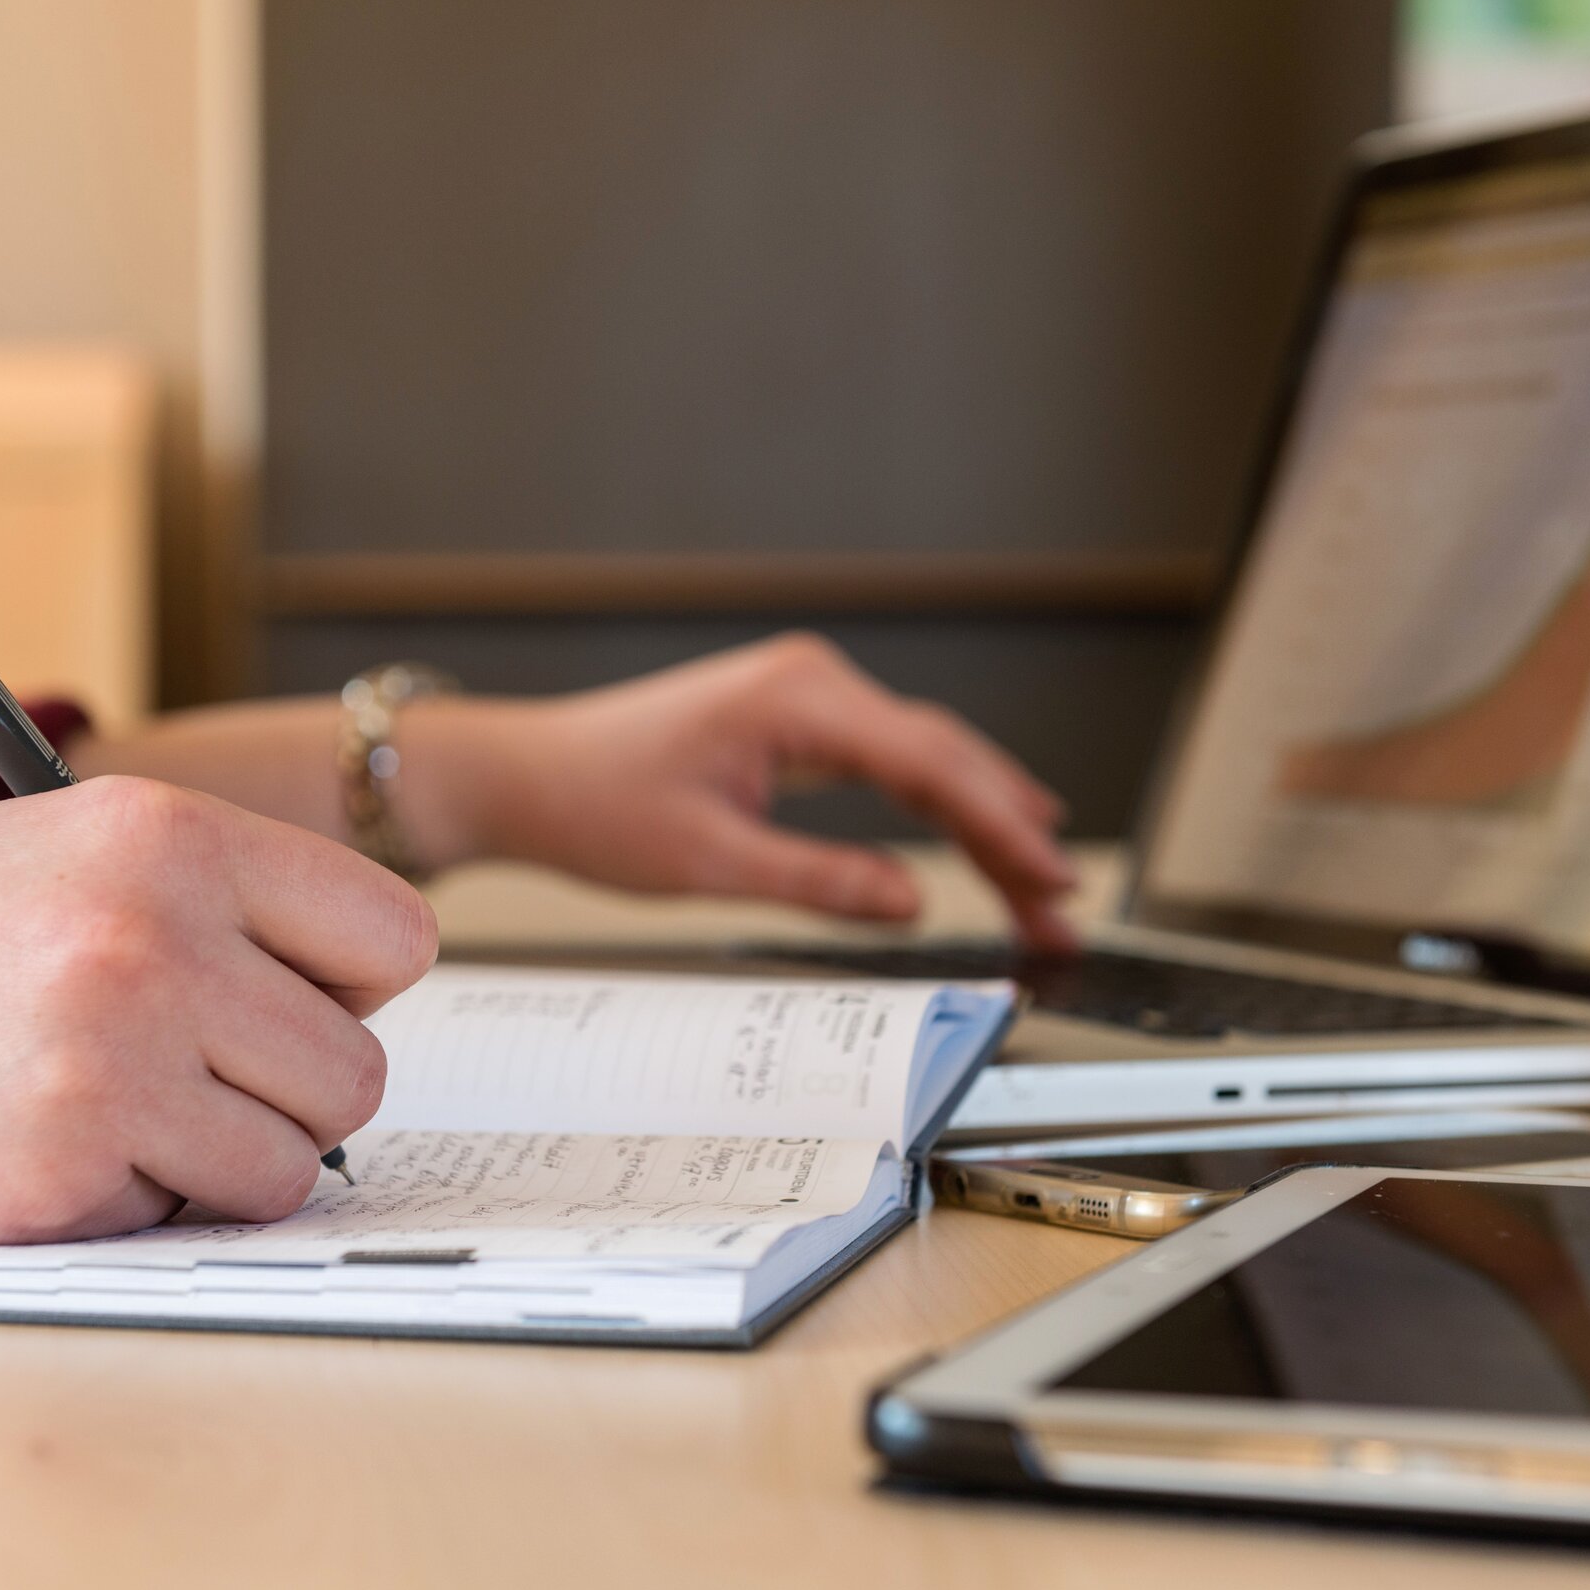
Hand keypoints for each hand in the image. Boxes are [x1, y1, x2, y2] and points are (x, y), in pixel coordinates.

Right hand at [0, 778, 435, 1239]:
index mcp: (157, 832)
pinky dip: (121, 1210)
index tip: (278, 1003)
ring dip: (216, 1163)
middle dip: (283, 1092)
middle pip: (355, 1069)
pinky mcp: (49, 1184)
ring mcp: (104, 1065)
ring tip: (96, 1115)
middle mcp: (149, 937)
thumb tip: (346, 992)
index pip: (390, 934)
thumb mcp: (36, 852)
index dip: (344, 986)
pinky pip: (178, 1224)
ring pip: (290, 1166)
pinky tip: (16, 1153)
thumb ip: (194, 902)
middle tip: (178, 1080)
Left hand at [407, 633, 1077, 945]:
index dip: (1000, 827)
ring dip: (984, 821)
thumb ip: (820, 882)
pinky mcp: (799, 719)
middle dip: (1009, 835)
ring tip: (1042, 889)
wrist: (528, 774)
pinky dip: (942, 802)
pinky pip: (894, 758)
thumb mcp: (709, 863)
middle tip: (1061, 908)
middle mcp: (813, 681)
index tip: (1048, 877)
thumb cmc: (595, 805)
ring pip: (928, 757)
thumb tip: (912, 903)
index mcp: (797, 699)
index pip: (930, 764)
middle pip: (945, 758)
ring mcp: (809, 694)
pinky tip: (989, 833)